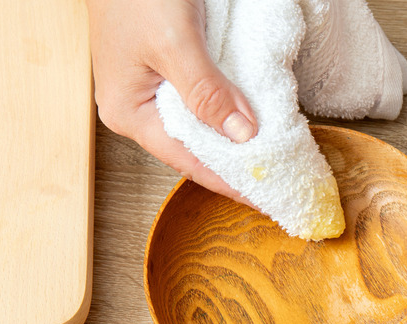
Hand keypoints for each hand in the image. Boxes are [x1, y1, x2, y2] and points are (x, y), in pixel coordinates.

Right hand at [87, 0, 256, 203]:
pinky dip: (228, 114)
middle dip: (236, 166)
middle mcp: (138, 110)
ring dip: (235, 141)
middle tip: (276, 181)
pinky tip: (253, 122)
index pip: (189, 161)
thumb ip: (206, 91)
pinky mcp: (168, 75)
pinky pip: (203, 104)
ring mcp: (152, 93)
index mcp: (129, 113)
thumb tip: (243, 136)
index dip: (230, 181)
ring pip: (201, 129)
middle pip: (196, 149)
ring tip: (270, 159)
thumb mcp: (174, 42)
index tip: (267, 198)